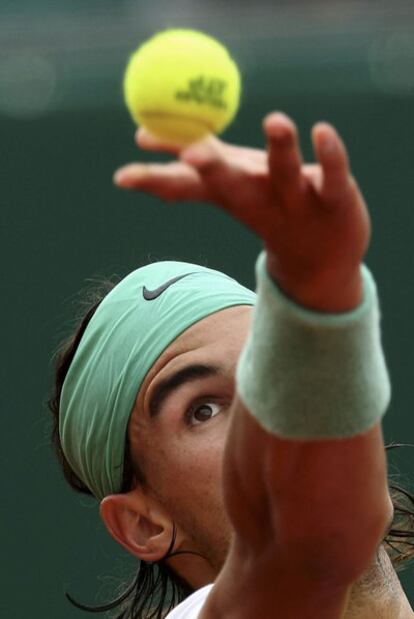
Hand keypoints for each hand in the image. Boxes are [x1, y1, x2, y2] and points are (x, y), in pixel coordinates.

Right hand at [114, 113, 369, 310]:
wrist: (323, 258)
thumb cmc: (269, 208)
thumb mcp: (227, 186)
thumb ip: (188, 163)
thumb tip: (139, 136)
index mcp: (231, 194)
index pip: (188, 185)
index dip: (156, 179)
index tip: (122, 177)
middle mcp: (259, 198)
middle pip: (232, 183)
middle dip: (212, 168)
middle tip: (191, 153)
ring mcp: (298, 201)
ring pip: (286, 174)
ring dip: (280, 148)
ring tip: (274, 120)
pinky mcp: (337, 200)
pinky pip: (334, 174)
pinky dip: (330, 154)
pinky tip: (322, 130)